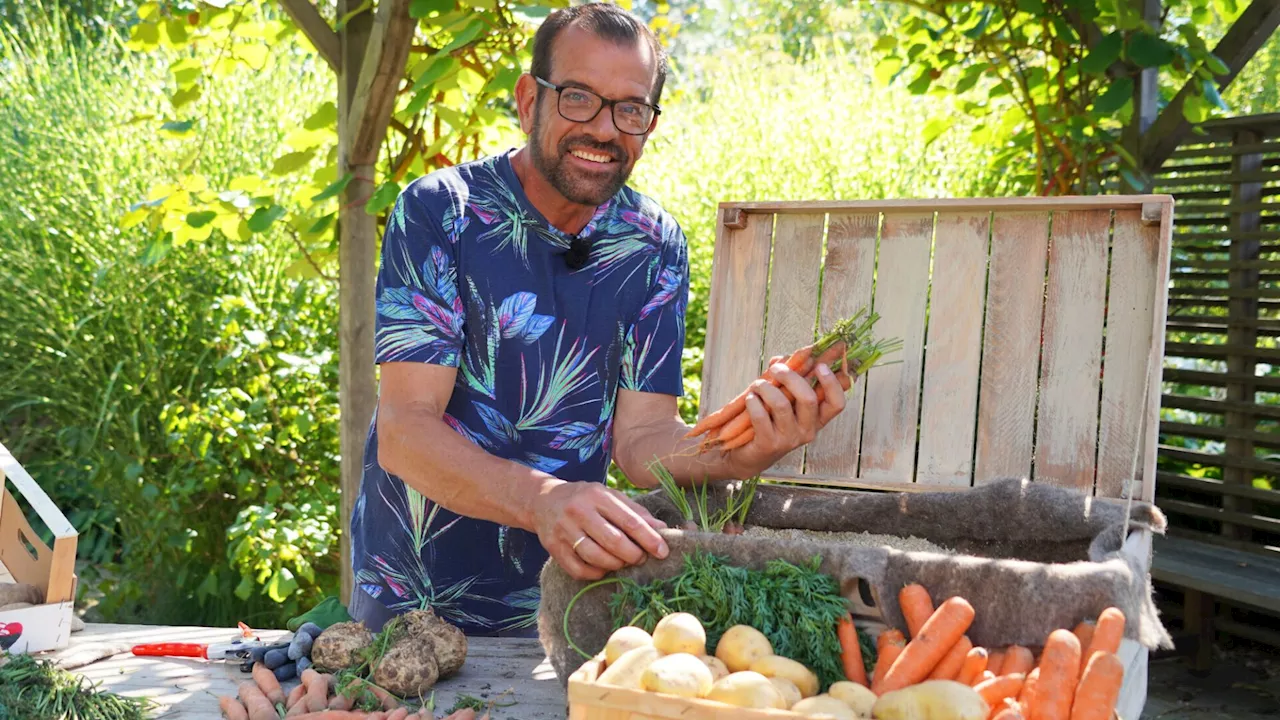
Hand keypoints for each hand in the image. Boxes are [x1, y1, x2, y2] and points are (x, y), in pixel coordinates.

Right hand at [532, 479, 669, 580]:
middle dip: (634, 555)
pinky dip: (596, 573)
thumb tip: (662, 528)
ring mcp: (564, 530)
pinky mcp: (553, 548)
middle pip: (614, 541)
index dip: (649, 539)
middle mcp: (579, 511)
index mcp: (597, 495)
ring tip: (623, 562)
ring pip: (596, 557)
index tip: (663, 552)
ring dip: (616, 565)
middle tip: (641, 558)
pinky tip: (604, 568)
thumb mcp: (610, 496)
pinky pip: (579, 569)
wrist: (543, 500)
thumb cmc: (585, 498)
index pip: (629, 521)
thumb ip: (635, 512)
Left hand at [728, 356, 850, 474]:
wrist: (747, 455)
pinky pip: (761, 416)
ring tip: (757, 385)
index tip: (820, 365)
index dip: (832, 383)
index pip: (836, 403)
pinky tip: (750, 399)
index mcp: (817, 419)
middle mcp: (808, 431)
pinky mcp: (769, 444)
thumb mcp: (781, 397)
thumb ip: (783, 378)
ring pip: (781, 404)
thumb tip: (780, 359)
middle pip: (808, 398)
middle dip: (791, 377)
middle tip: (776, 369)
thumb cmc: (767, 420)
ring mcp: (789, 439)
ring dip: (766, 388)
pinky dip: (753, 402)